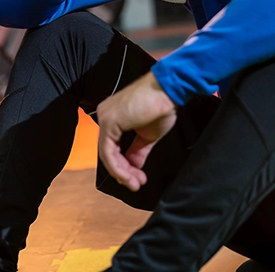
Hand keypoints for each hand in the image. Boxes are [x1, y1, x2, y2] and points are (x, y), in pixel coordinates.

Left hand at [96, 72, 176, 191]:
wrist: (168, 91)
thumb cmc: (162, 105)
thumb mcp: (148, 135)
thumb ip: (138, 150)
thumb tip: (134, 167)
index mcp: (114, 115)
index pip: (112, 146)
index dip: (124, 166)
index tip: (138, 178)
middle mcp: (105, 114)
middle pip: (108, 151)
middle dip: (123, 172)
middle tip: (136, 184)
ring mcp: (105, 117)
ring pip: (107, 154)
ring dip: (122, 173)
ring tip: (135, 183)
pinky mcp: (109, 122)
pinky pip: (108, 152)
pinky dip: (119, 168)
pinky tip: (130, 175)